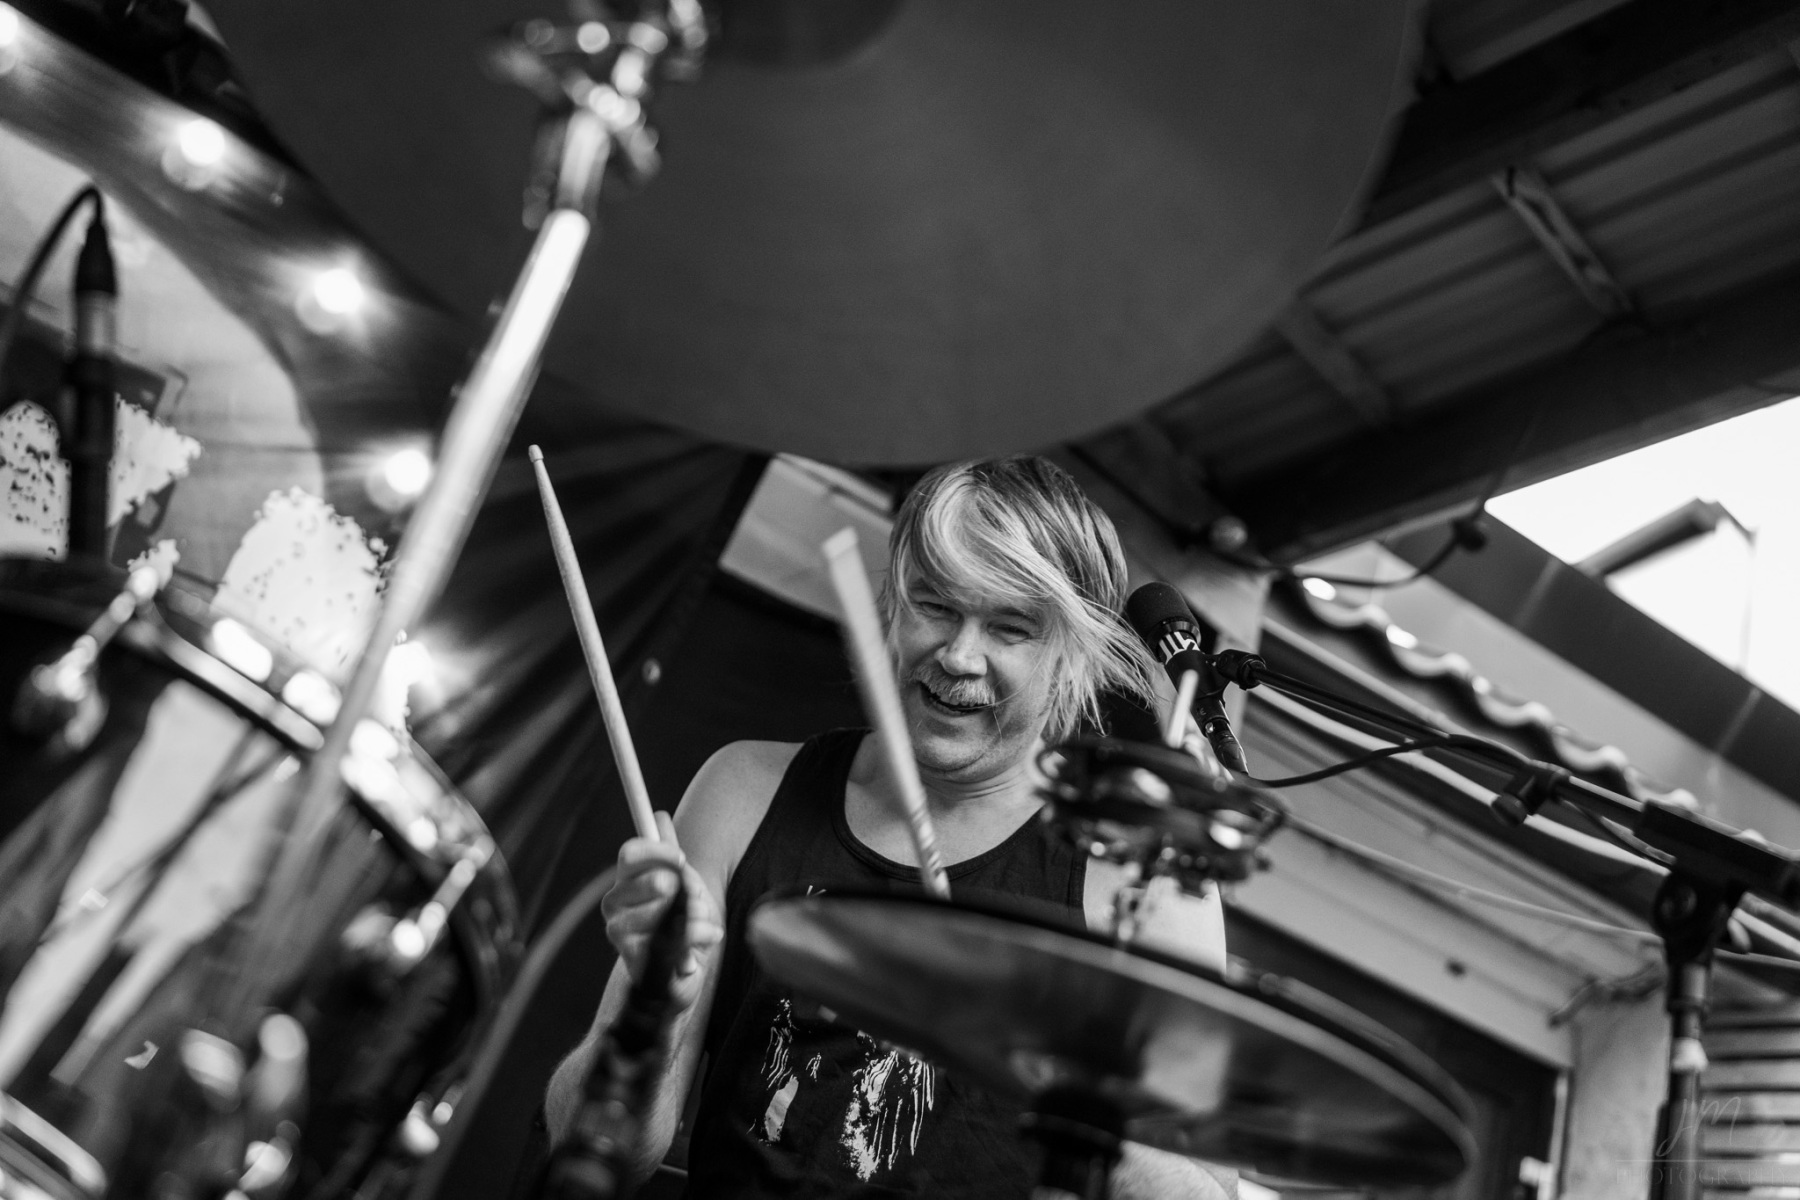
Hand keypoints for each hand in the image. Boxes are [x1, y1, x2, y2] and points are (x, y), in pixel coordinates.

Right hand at [601, 811, 723, 1011]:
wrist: (676, 977)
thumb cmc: (678, 925)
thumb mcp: (680, 884)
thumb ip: (669, 852)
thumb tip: (659, 816)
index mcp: (624, 881)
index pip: (631, 853)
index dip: (660, 851)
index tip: (683, 859)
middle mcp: (614, 903)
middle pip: (656, 880)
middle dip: (688, 890)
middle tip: (697, 902)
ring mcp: (619, 931)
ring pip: (669, 911)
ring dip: (697, 918)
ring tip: (702, 928)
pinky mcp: (632, 958)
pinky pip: (674, 940)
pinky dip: (694, 943)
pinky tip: (694, 953)